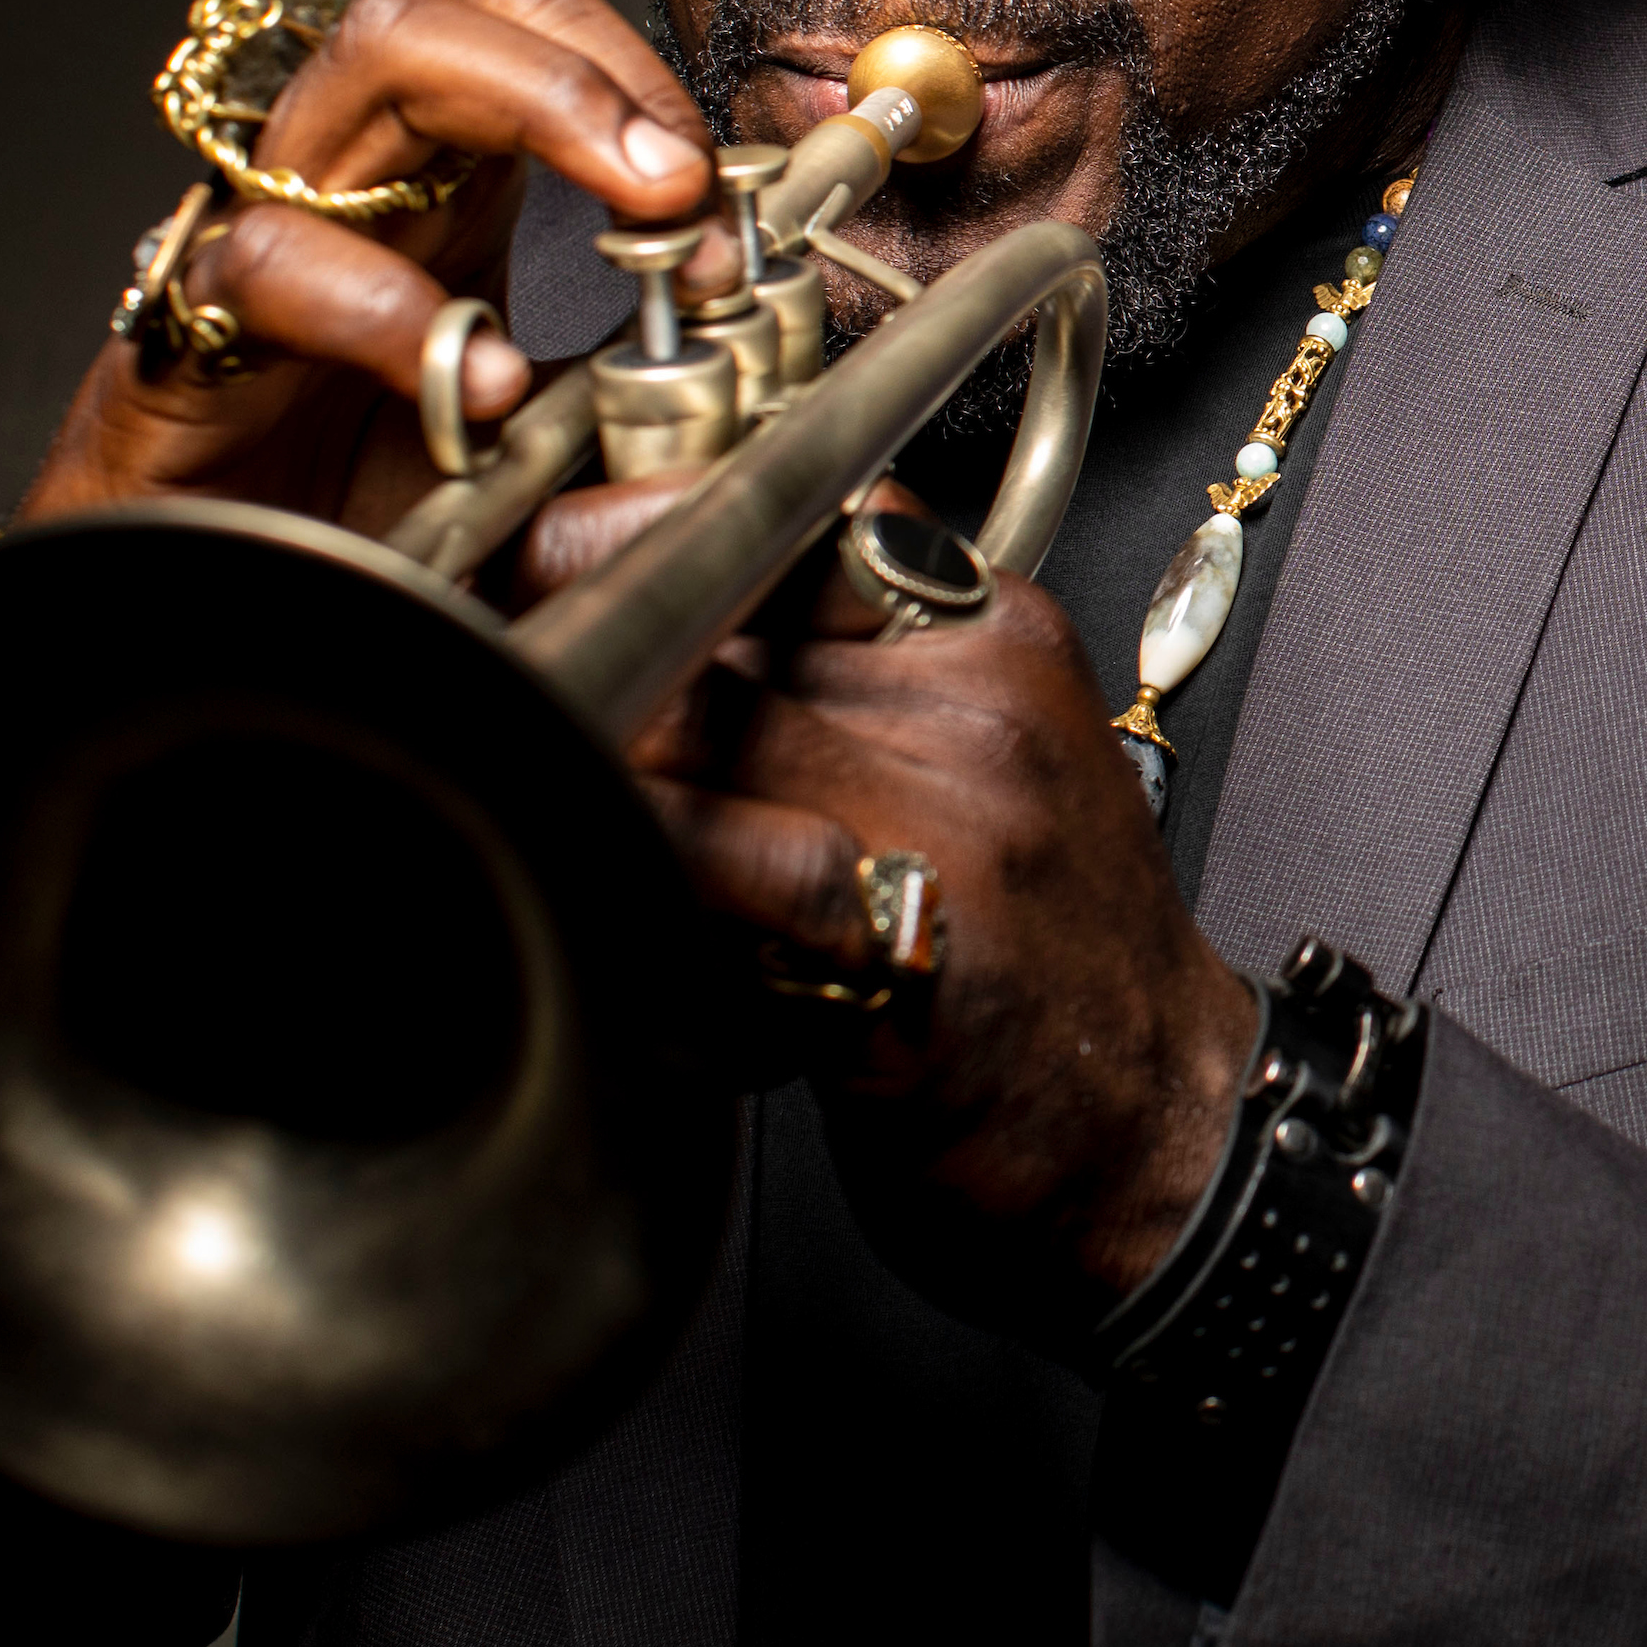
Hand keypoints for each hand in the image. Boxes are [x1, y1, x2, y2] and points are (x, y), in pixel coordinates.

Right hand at [21, 0, 759, 527]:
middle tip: (694, 177)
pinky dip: (392, 304)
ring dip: (540, 97)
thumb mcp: (560, 470)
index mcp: (455, 160)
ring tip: (648, 203)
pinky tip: (477, 379)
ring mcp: (280, 219)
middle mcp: (369, 160)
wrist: (213, 607)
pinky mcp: (199, 319)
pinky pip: (279, 254)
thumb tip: (762, 457)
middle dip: (607, 47)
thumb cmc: (369, 511)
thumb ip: (658, 448)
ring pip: (380, 51)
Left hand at [565, 480, 1251, 1323]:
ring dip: (579, 745)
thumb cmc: (1051, 968)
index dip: (647, 526)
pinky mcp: (915, 941)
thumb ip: (859, 685)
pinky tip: (577, 869)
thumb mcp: (988, 767)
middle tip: (481, 668)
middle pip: (723, 613)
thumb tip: (682, 620)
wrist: (1164, 1132)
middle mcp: (979, 703)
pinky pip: (724, 857)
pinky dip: (629, 853)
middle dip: (581, 635)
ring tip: (503, 768)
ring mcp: (956, 815)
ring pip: (701, 721)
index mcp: (997, 637)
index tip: (547, 552)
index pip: (799, 514)